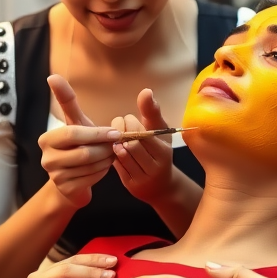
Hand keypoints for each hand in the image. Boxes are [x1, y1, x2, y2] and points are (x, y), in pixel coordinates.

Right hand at [39, 75, 117, 207]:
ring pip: (91, 166)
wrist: (73, 180)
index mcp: (47, 139)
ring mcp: (55, 176)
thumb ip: (67, 100)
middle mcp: (47, 158)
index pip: (73, 133)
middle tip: (117, 143)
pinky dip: (103, 171)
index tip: (114, 132)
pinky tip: (104, 166)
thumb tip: (53, 76)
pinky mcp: (66, 189)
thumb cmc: (78, 145)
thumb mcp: (75, 123)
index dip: (96, 133)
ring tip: (111, 153)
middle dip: (105, 148)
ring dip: (107, 159)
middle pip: (84, 152)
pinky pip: (93, 178)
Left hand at [108, 88, 177, 207]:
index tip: (128, 120)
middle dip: (120, 131)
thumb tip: (146, 91)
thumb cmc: (159, 152)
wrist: (160, 186)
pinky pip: (117, 167)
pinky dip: (113, 155)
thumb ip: (152, 111)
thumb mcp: (160, 131)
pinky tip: (113, 150)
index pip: (142, 133)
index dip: (130, 123)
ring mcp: (143, 178)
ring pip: (122, 155)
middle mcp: (155, 166)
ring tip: (115, 137)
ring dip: (115, 143)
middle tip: (118, 127)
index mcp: (164, 151)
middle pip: (131, 143)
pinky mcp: (131, 185)